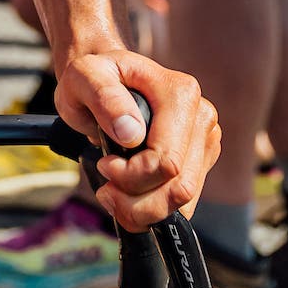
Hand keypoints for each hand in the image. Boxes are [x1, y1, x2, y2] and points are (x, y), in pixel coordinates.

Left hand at [54, 49, 219, 229]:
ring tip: (113, 196)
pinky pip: (183, 202)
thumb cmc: (92, 77)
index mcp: (180, 93)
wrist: (102, 81)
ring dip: (144, 211)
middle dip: (137, 201)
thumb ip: (104, 97)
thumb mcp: (83, 77)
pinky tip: (128, 199)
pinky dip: (153, 210)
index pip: (166, 160)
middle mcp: (201, 116)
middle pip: (179, 186)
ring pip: (184, 200)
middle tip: (105, 192)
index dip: (131, 176)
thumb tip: (131, 134)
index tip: (104, 165)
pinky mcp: (200, 160)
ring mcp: (204, 140)